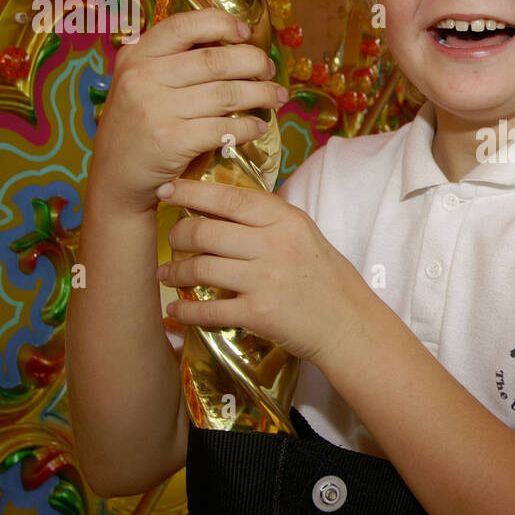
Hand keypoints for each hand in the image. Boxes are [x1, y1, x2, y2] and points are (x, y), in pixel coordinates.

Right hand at [91, 9, 287, 213]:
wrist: (114, 179)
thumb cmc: (138, 127)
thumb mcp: (140, 84)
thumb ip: (171, 62)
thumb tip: (231, 43)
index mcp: (136, 56)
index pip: (184, 25)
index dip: (222, 23)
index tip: (246, 34)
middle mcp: (142, 77)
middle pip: (216, 60)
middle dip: (255, 63)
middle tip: (270, 71)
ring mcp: (155, 109)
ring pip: (226, 94)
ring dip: (261, 94)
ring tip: (277, 97)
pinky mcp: (170, 141)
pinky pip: (223, 128)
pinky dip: (248, 128)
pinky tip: (258, 128)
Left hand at [154, 178, 372, 365]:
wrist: (349, 324)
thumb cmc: (325, 278)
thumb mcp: (303, 235)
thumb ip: (267, 220)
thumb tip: (219, 206)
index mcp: (286, 220)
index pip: (229, 197)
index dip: (191, 191)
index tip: (166, 190)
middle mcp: (274, 245)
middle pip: (206, 231)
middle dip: (178, 234)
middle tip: (172, 239)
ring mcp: (265, 280)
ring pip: (201, 268)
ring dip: (175, 273)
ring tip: (167, 274)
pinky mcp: (258, 313)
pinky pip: (208, 310)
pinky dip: (185, 313)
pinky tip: (176, 312)